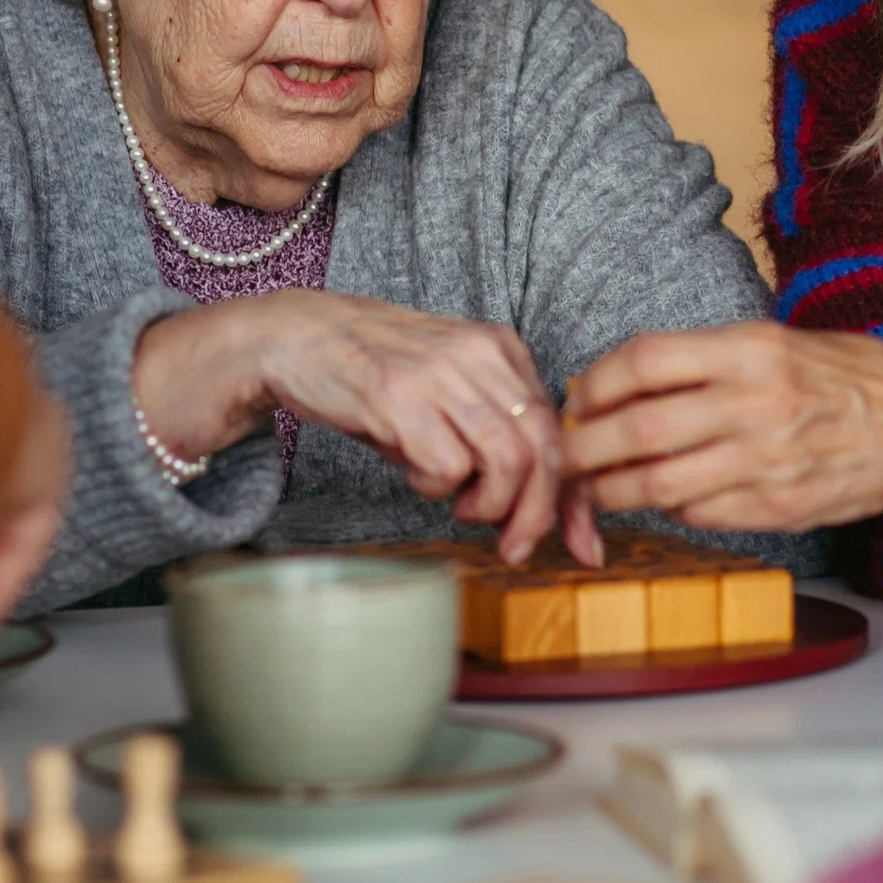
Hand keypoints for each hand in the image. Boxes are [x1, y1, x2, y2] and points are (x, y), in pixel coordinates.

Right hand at [133, 292, 600, 567]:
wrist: (300, 337)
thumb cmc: (378, 376)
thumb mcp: (449, 391)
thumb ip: (494, 432)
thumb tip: (540, 507)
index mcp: (500, 348)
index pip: (560, 429)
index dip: (575, 497)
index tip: (582, 545)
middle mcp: (479, 354)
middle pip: (544, 450)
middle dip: (536, 514)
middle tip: (512, 545)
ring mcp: (440, 374)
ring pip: (507, 461)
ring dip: (487, 504)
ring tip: (458, 504)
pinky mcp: (399, 397)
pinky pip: (448, 466)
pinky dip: (436, 487)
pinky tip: (413, 471)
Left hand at [562, 321, 882, 532]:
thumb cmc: (835, 376)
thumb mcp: (769, 342)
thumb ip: (696, 362)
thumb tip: (610, 387)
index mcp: (750, 350)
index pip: (645, 361)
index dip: (595, 382)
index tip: (577, 398)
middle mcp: (755, 404)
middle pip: (638, 428)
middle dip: (584, 446)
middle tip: (564, 453)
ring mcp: (766, 463)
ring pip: (657, 484)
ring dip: (611, 489)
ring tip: (596, 486)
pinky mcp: (776, 509)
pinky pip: (697, 514)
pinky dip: (666, 509)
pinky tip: (660, 498)